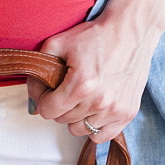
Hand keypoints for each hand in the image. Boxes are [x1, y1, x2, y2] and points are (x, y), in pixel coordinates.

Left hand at [26, 8, 164, 143]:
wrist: (130, 30)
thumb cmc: (97, 35)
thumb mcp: (59, 42)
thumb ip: (40, 67)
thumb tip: (34, 92)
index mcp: (81, 85)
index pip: (48, 111)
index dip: (42, 99)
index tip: (47, 90)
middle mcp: (99, 102)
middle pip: (62, 120)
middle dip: (58, 105)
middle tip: (64, 88)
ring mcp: (115, 110)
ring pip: (80, 129)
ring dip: (75, 116)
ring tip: (80, 98)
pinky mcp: (128, 113)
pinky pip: (102, 135)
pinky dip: (94, 126)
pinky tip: (93, 109)